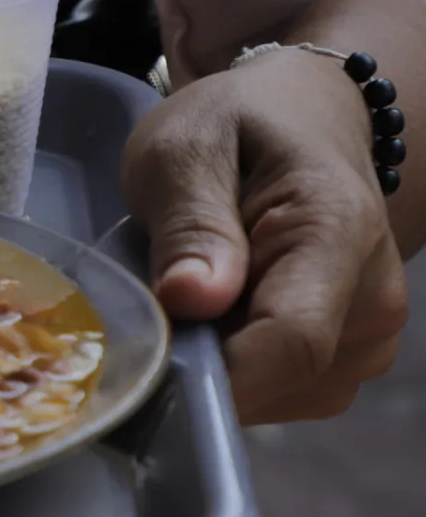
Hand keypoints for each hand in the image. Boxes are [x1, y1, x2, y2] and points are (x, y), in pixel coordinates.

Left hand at [123, 46, 406, 422]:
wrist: (304, 119)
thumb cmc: (238, 126)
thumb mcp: (185, 147)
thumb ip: (190, 221)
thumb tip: (191, 299)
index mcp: (338, 233)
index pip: (289, 342)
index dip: (212, 373)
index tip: (141, 366)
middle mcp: (376, 299)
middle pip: (276, 378)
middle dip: (197, 365)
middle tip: (147, 310)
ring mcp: (370, 338)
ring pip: (276, 396)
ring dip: (215, 366)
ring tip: (188, 298)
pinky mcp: (350, 359)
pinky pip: (282, 394)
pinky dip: (236, 370)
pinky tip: (214, 319)